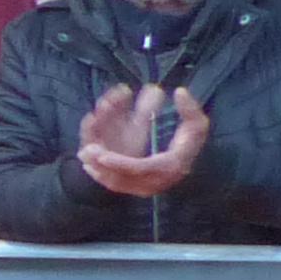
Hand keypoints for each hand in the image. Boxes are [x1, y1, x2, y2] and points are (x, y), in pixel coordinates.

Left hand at [76, 83, 207, 195]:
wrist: (185, 162)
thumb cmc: (190, 142)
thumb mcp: (197, 126)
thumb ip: (191, 111)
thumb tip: (179, 92)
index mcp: (169, 166)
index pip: (141, 168)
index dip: (121, 163)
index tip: (102, 155)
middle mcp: (155, 182)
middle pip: (122, 177)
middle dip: (102, 165)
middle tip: (86, 151)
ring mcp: (144, 187)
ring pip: (115, 182)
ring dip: (97, 167)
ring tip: (83, 153)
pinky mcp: (135, 187)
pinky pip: (114, 184)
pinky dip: (99, 174)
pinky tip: (87, 161)